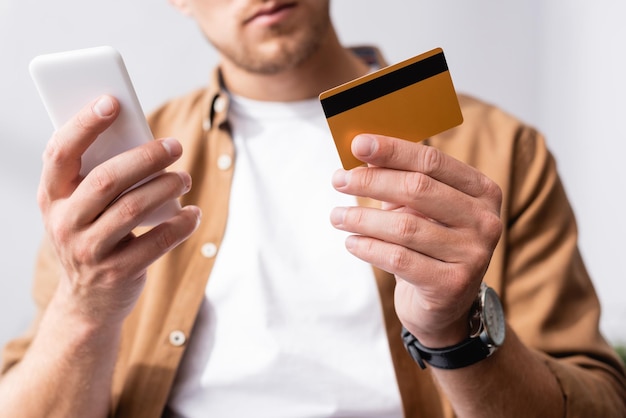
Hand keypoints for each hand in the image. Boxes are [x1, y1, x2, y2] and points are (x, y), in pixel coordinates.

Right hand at [38, 95, 200, 328]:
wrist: (87, 302)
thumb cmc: (90, 237)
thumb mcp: (80, 209)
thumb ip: (98, 176)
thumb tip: (142, 139)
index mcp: (51, 198)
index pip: (60, 153)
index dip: (85, 124)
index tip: (112, 101)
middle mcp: (64, 223)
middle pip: (108, 179)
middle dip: (146, 157)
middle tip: (175, 146)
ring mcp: (89, 251)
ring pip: (135, 208)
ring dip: (167, 187)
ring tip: (186, 178)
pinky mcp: (118, 273)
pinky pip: (157, 241)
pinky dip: (181, 223)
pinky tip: (193, 213)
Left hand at [330, 134, 501, 346]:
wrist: (444, 306)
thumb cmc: (428, 246)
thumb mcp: (420, 210)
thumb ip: (400, 181)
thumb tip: (364, 152)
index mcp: (482, 192)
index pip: (432, 161)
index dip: (393, 150)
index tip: (358, 144)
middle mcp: (485, 221)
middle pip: (419, 189)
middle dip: (372, 181)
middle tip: (338, 180)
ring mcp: (473, 254)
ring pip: (405, 226)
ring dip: (362, 218)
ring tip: (337, 216)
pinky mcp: (452, 284)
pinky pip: (399, 259)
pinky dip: (369, 247)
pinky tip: (351, 242)